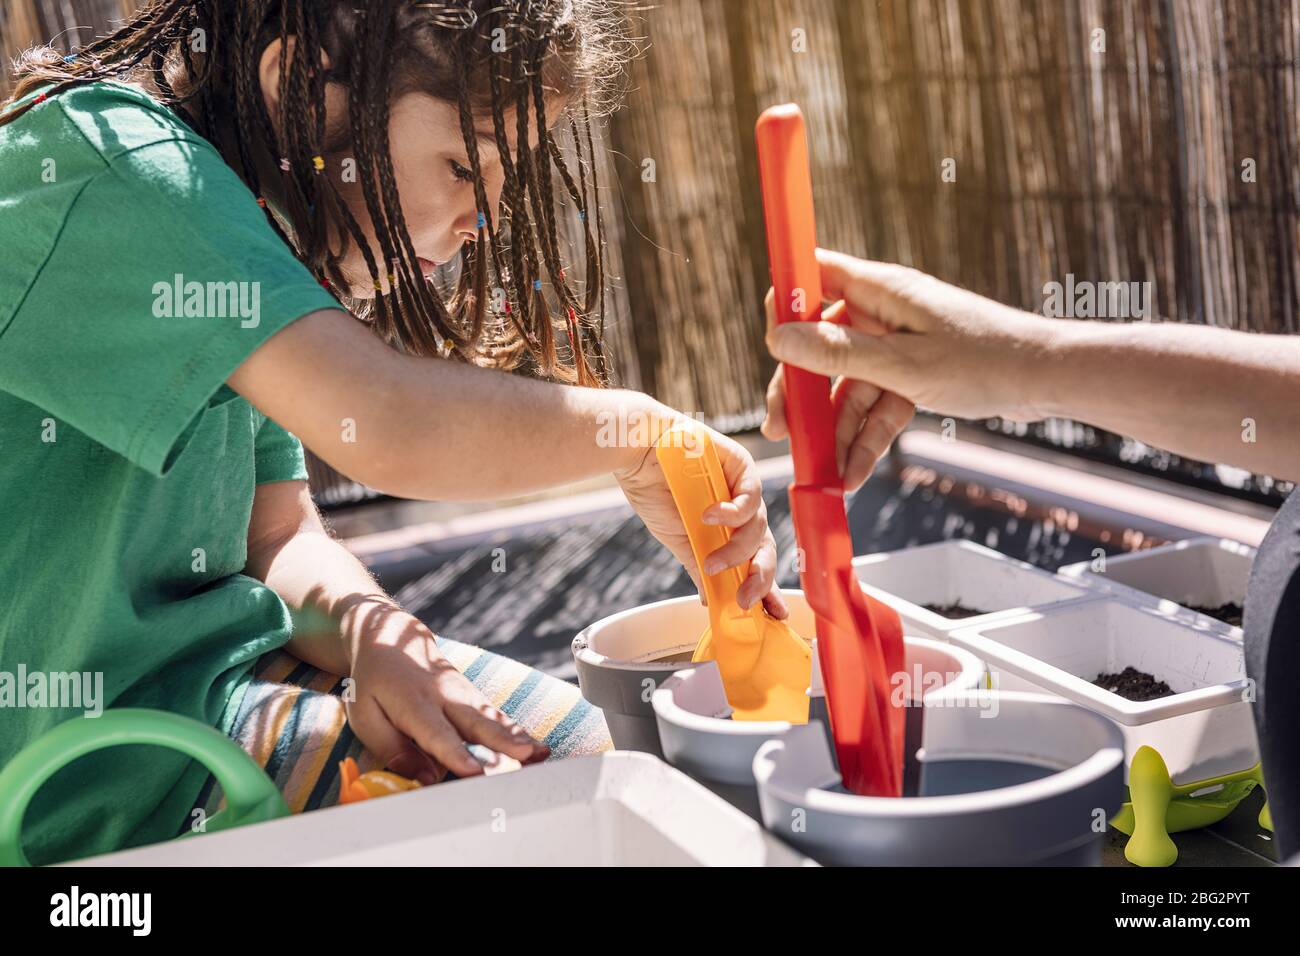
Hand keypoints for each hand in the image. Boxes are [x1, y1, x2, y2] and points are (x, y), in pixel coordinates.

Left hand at [343, 601, 547, 781]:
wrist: (392, 638)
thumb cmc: (375, 684)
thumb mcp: (366, 716)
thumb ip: (392, 748)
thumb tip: (426, 778)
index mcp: (412, 704)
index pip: (436, 732)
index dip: (455, 753)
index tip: (474, 770)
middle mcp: (444, 696)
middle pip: (475, 722)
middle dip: (501, 741)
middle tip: (524, 756)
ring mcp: (463, 693)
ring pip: (492, 718)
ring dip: (517, 736)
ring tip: (539, 753)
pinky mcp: (474, 695)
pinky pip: (496, 715)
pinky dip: (517, 730)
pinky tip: (537, 746)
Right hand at [615, 415, 787, 618]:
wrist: (636, 453)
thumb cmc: (654, 492)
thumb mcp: (678, 540)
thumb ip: (699, 566)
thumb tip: (712, 600)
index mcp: (728, 529)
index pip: (755, 560)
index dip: (767, 586)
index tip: (774, 614)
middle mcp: (741, 511)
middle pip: (765, 548)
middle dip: (760, 577)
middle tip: (744, 598)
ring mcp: (743, 489)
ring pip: (759, 528)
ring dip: (737, 551)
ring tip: (712, 560)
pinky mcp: (743, 467)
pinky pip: (752, 497)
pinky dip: (734, 514)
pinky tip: (711, 517)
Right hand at [763, 250, 1060, 479]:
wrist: (1048, 381)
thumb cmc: (985, 360)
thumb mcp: (902, 365)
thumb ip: (838, 353)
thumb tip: (779, 338)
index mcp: (880, 290)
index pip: (814, 275)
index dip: (785, 301)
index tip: (768, 340)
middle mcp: (884, 313)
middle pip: (822, 346)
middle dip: (803, 393)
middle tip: (781, 430)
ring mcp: (899, 346)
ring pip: (849, 386)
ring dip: (836, 429)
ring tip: (824, 472)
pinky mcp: (915, 374)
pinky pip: (878, 405)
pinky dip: (866, 436)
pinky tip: (853, 472)